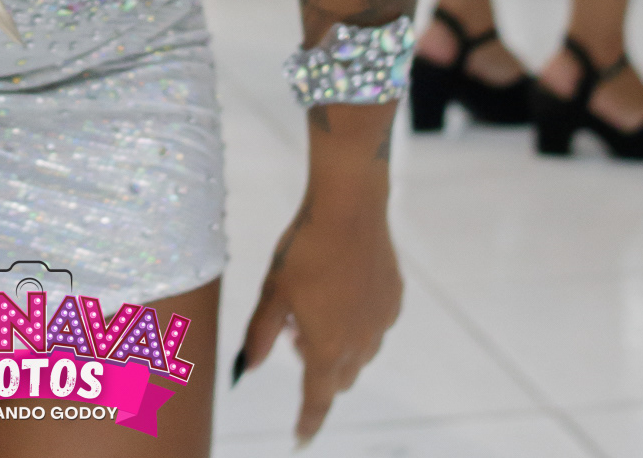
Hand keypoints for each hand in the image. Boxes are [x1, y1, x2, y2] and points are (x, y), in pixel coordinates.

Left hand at [239, 193, 401, 444]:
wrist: (349, 208)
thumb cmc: (304, 250)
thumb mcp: (273, 292)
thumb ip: (261, 335)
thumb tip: (249, 367)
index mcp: (326, 348)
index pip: (317, 399)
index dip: (308, 422)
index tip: (300, 440)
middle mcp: (360, 345)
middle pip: (338, 377)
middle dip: (318, 369)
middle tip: (295, 331)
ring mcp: (381, 323)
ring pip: (358, 353)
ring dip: (338, 345)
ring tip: (315, 304)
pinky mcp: (394, 300)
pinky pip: (374, 324)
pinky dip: (357, 321)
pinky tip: (342, 287)